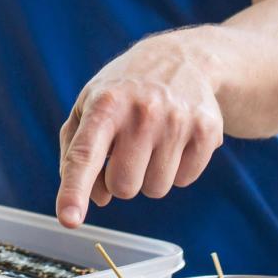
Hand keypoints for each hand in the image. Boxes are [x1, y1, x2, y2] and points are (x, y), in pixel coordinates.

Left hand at [56, 32, 224, 226]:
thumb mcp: (89, 106)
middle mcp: (142, 112)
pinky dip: (178, 170)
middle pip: (124, 187)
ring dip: (150, 176)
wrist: (183, 58)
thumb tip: (92, 199)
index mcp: (105, 105)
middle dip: (122, 180)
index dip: (75, 191)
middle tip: (128, 150)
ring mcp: (178, 121)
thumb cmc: (125, 91)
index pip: (85, 155)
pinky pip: (185, 180)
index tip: (69, 220)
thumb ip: (76, 153)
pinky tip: (176, 141)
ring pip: (156, 189)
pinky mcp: (208, 130)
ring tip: (153, 142)